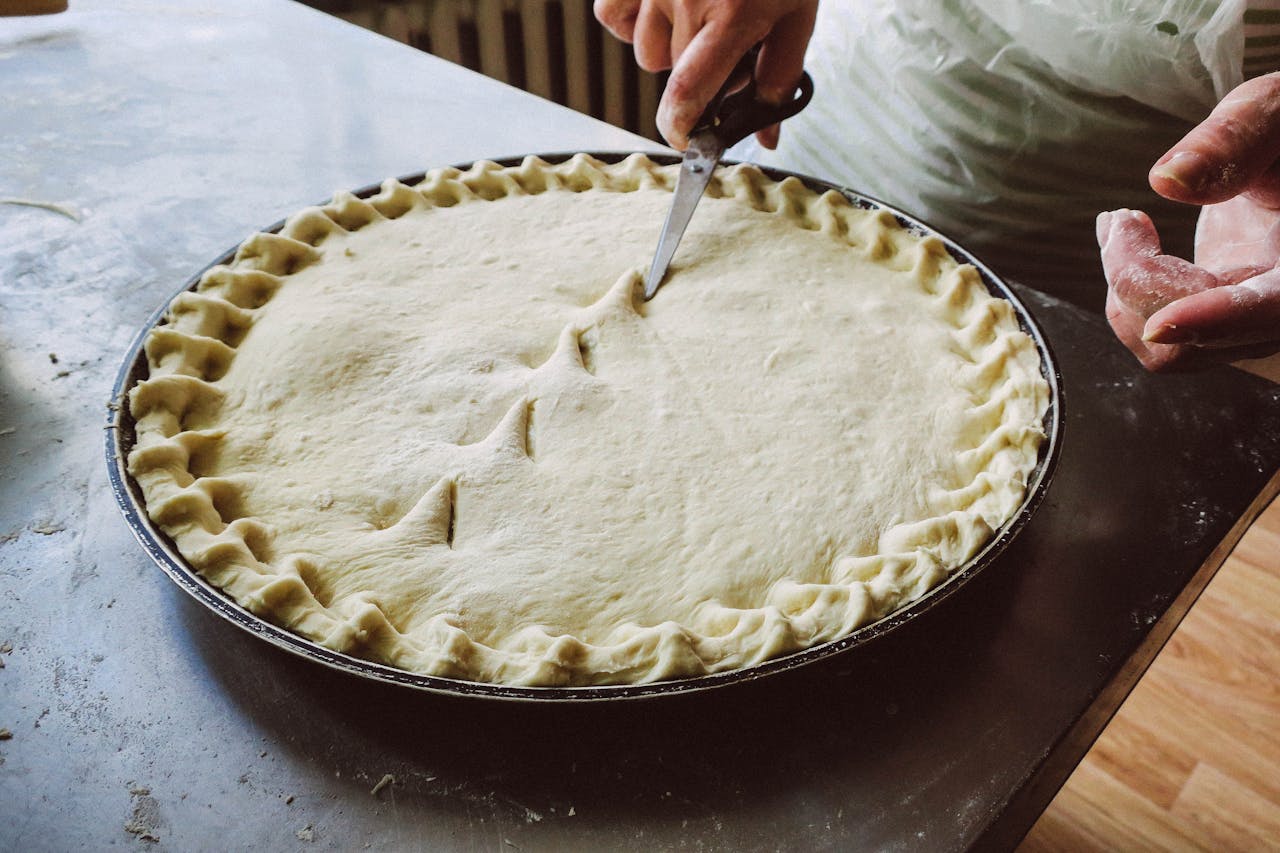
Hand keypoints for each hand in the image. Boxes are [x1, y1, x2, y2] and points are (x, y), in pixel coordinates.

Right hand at [594, 0, 817, 149]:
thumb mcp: (798, 15)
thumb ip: (780, 77)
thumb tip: (764, 139)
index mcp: (732, 16)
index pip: (688, 91)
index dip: (680, 127)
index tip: (686, 139)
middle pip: (674, 73)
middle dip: (701, 73)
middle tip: (729, 45)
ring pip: (645, 51)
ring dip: (669, 48)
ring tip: (698, 18)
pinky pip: (613, 15)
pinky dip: (632, 21)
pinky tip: (660, 10)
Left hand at [1098, 73, 1279, 370]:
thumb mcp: (1277, 112)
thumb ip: (1234, 138)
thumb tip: (1167, 181)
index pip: (1273, 309)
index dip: (1216, 319)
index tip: (1160, 324)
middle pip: (1199, 334)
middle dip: (1138, 277)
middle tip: (1120, 218)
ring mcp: (1255, 329)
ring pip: (1171, 351)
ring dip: (1126, 293)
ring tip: (1123, 225)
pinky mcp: (1223, 331)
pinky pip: (1163, 345)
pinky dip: (1129, 301)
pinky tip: (1132, 247)